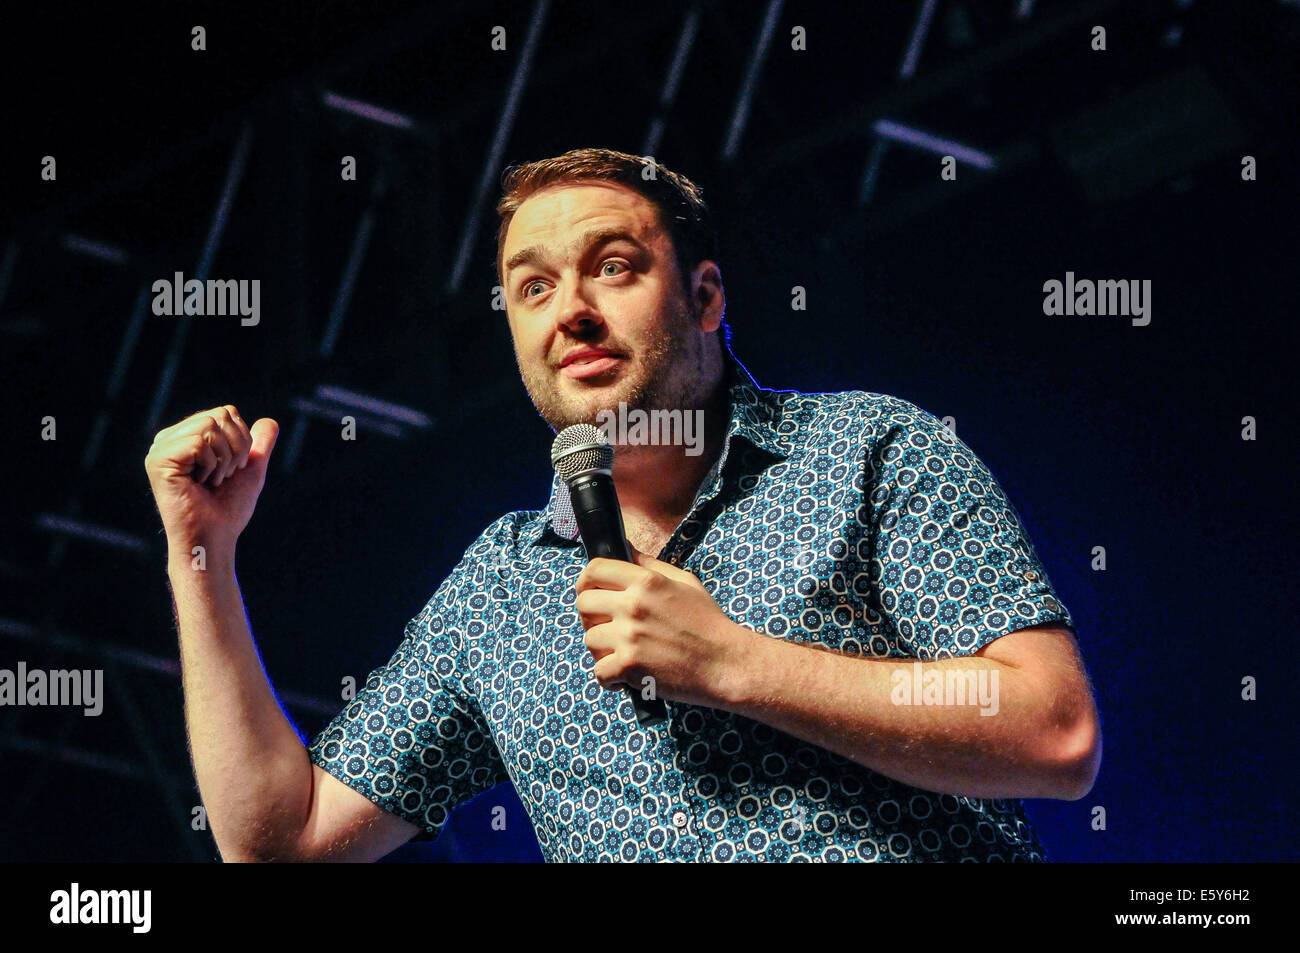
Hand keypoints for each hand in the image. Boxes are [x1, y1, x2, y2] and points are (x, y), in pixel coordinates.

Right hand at [143, 405, 278, 564]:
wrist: (214, 538)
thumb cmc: (228, 510)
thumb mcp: (249, 470)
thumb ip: (258, 445)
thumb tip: (270, 421)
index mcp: (186, 438)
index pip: (226, 413)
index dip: (241, 441)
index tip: (231, 470)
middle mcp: (169, 439)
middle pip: (220, 415)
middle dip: (235, 449)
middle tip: (222, 477)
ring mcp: (160, 449)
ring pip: (210, 425)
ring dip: (224, 459)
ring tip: (211, 481)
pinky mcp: (158, 460)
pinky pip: (199, 442)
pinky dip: (211, 465)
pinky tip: (200, 484)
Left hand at [574, 543, 758, 709]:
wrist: (727, 663)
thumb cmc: (709, 623)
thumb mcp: (684, 582)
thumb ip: (650, 565)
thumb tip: (624, 547)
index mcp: (646, 581)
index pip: (595, 570)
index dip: (586, 581)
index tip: (590, 592)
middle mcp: (634, 605)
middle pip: (583, 604)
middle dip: (591, 617)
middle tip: (609, 628)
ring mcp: (630, 636)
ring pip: (589, 640)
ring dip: (603, 650)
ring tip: (625, 654)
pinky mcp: (629, 666)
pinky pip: (599, 671)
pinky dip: (610, 678)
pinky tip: (626, 676)